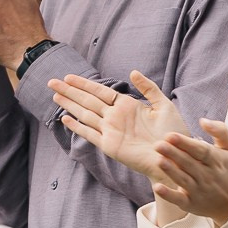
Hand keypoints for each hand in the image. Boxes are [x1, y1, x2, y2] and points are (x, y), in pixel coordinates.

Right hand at [50, 71, 189, 181]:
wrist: (175, 155)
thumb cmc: (173, 132)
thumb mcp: (163, 105)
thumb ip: (148, 88)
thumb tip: (132, 72)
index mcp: (127, 106)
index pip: (100, 91)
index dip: (84, 84)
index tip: (69, 76)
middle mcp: (115, 117)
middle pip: (87, 100)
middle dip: (70, 91)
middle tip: (52, 81)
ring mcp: (111, 131)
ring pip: (85, 114)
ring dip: (70, 105)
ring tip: (55, 96)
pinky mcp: (110, 145)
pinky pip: (90, 134)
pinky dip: (78, 126)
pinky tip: (65, 119)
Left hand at [151, 120, 227, 222]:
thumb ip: (220, 131)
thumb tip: (203, 120)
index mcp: (217, 161)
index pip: (200, 151)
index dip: (185, 143)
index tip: (170, 135)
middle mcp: (208, 177)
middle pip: (189, 164)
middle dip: (174, 154)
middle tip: (158, 144)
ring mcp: (199, 192)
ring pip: (183, 180)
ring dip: (171, 171)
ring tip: (159, 160)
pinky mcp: (192, 204)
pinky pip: (179, 200)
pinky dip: (169, 195)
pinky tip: (157, 187)